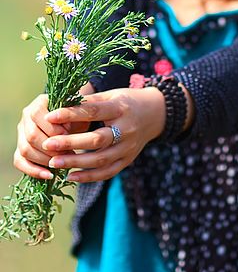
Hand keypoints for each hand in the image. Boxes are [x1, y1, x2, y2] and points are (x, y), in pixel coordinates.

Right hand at [13, 94, 80, 179]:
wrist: (72, 120)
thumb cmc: (77, 115)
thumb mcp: (78, 112)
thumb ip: (73, 116)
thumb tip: (65, 133)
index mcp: (40, 103)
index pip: (38, 115)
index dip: (53, 128)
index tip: (68, 135)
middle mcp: (26, 116)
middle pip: (31, 135)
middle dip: (50, 147)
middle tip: (68, 153)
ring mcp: (21, 132)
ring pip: (25, 150)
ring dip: (44, 159)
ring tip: (62, 163)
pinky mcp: (20, 148)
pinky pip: (20, 161)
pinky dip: (34, 171)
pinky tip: (50, 176)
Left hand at [42, 87, 164, 182]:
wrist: (155, 114)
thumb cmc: (127, 101)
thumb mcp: (111, 95)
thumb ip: (88, 103)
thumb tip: (59, 108)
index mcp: (121, 108)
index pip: (94, 111)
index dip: (71, 114)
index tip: (50, 117)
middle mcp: (127, 129)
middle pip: (97, 139)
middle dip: (70, 143)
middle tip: (47, 144)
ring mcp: (129, 147)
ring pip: (101, 159)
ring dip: (76, 163)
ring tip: (53, 162)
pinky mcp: (128, 160)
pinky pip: (108, 172)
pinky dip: (89, 177)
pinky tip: (71, 177)